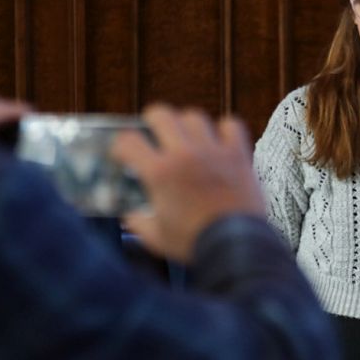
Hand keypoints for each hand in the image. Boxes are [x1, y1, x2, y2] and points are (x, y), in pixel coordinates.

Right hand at [109, 104, 265, 262]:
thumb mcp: (155, 237)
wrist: (236, 244)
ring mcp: (213, 151)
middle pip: (161, 114)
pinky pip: (231, 125)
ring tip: (187, 137)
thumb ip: (137, 221)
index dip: (121, 144)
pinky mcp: (238, 154)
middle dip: (152, 120)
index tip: (124, 152)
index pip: (128, 140)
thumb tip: (130, 214)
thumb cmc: (194, 242)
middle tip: (154, 132)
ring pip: (195, 116)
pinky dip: (225, 129)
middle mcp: (184, 155)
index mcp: (159, 173)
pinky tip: (221, 141)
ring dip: (187, 124)